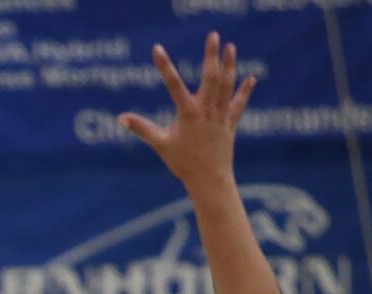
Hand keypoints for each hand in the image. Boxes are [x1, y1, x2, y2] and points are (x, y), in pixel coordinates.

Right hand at [117, 33, 255, 195]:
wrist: (209, 180)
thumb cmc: (182, 163)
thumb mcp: (160, 144)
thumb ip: (141, 128)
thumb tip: (120, 118)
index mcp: (188, 114)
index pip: (173, 85)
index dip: (164, 66)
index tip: (156, 49)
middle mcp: (206, 111)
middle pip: (211, 77)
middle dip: (212, 55)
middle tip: (213, 35)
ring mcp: (220, 116)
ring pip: (227, 86)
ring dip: (230, 65)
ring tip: (231, 47)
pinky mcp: (229, 124)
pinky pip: (238, 105)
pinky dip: (244, 91)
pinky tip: (250, 78)